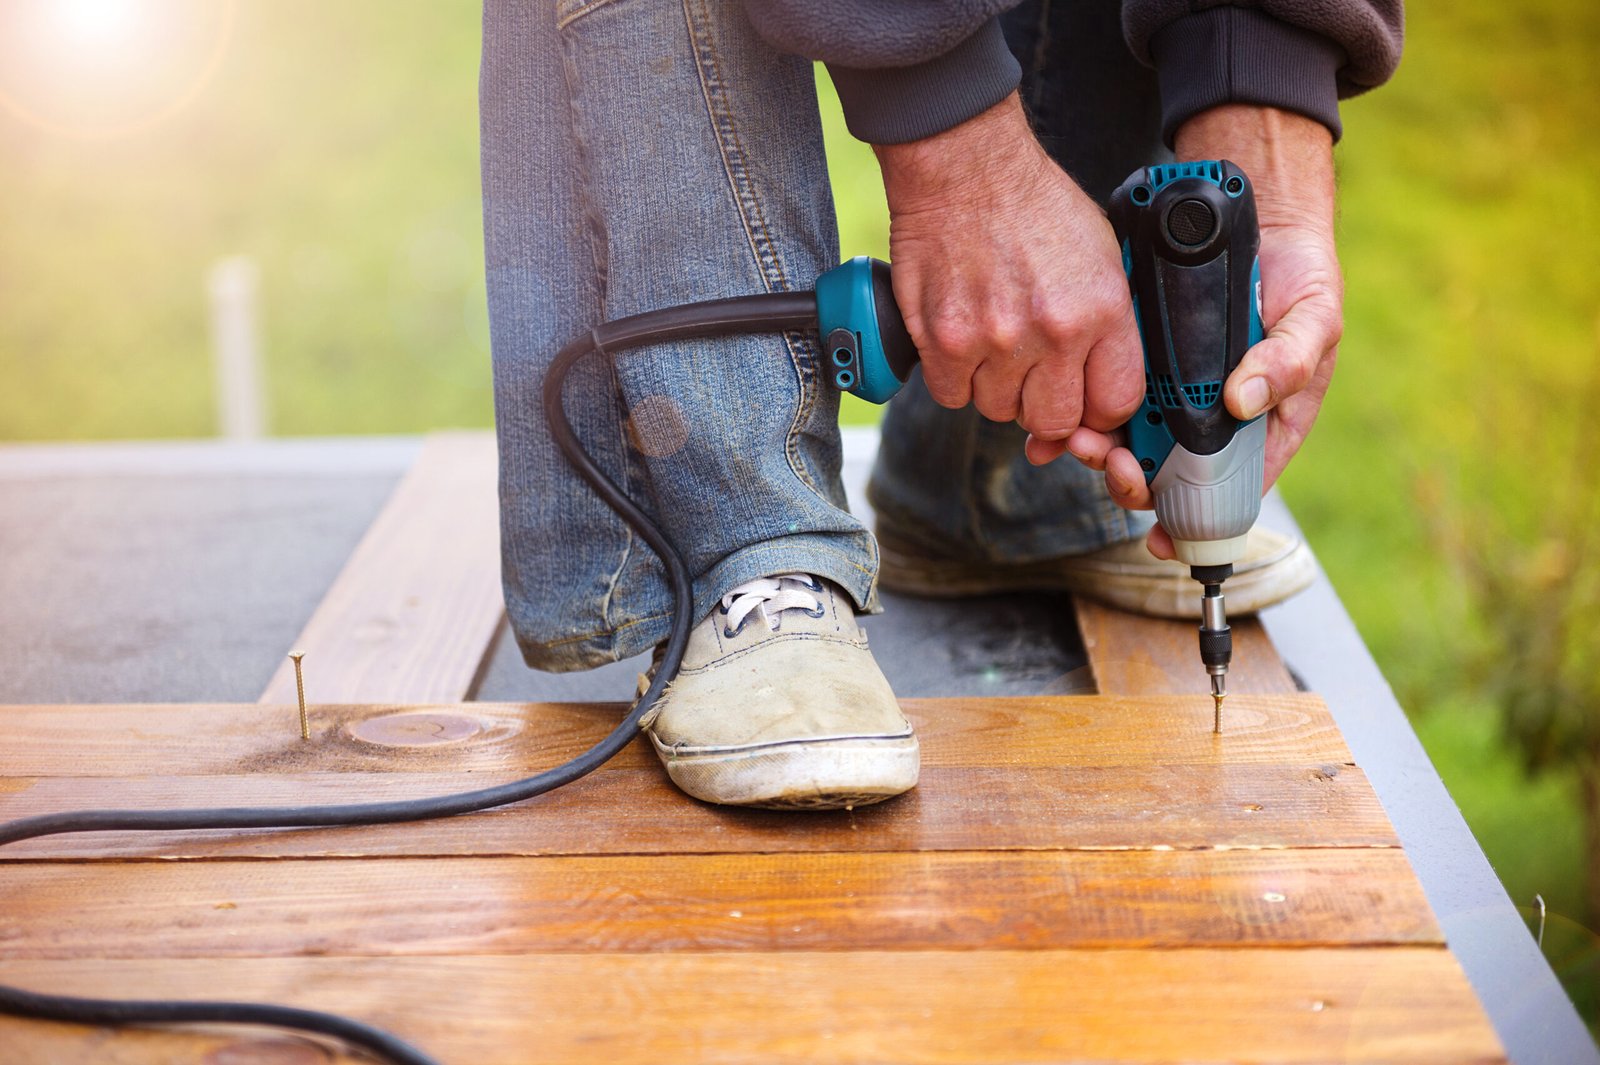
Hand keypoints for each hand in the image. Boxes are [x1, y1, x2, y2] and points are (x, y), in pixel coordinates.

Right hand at [874, 94, 1144, 449]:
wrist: (966, 167)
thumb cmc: (1032, 204)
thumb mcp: (1100, 254)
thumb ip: (1107, 324)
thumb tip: (1101, 380)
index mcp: (1101, 310)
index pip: (1114, 404)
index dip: (1098, 410)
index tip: (1083, 400)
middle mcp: (1052, 332)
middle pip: (1053, 421)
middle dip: (1042, 404)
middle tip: (1031, 372)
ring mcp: (994, 341)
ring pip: (997, 411)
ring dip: (995, 386)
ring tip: (992, 341)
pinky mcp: (943, 341)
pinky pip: (951, 396)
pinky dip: (954, 377)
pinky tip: (961, 341)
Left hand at [1063, 105, 1342, 558]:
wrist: (1255, 214)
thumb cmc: (1298, 277)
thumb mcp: (1314, 318)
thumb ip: (1287, 362)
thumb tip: (1242, 402)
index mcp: (1256, 425)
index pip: (1225, 490)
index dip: (1191, 519)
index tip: (1160, 535)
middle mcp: (1208, 417)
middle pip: (1163, 472)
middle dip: (1129, 478)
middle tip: (1107, 461)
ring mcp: (1168, 390)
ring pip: (1125, 440)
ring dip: (1096, 449)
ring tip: (1074, 436)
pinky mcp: (1134, 361)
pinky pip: (1101, 397)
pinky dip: (1075, 412)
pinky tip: (1051, 422)